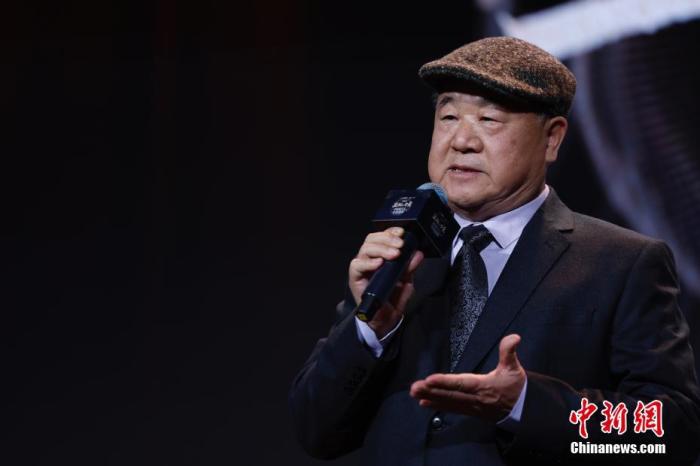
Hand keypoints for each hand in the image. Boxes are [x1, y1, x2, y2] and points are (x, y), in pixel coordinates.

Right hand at [349, 227, 423, 337]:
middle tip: (400, 244)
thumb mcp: (405, 283)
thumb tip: (418, 254)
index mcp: (381, 258)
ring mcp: (362, 268)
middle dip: (386, 239)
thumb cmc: (391, 302)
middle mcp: (369, 260)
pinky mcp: (355, 278)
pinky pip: (356, 265)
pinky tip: (379, 264)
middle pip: (371, 240)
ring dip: (381, 248)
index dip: (390, 232)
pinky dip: (368, 262)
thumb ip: (411, 269)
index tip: (402, 232)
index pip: (382, 238)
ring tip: (394, 254)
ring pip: (365, 249)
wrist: (382, 323)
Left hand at [409, 334, 525, 421]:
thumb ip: (509, 352)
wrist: (524, 410)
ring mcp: (472, 407)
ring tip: (414, 393)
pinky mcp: (470, 411)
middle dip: (431, 391)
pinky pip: (452, 408)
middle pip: (450, 395)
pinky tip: (424, 403)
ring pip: (448, 402)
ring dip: (430, 397)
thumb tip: (514, 337)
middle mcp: (475, 398)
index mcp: (484, 386)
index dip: (445, 382)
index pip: (461, 383)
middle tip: (414, 387)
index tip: (429, 379)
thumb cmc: (516, 387)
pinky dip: (437, 405)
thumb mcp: (514, 368)